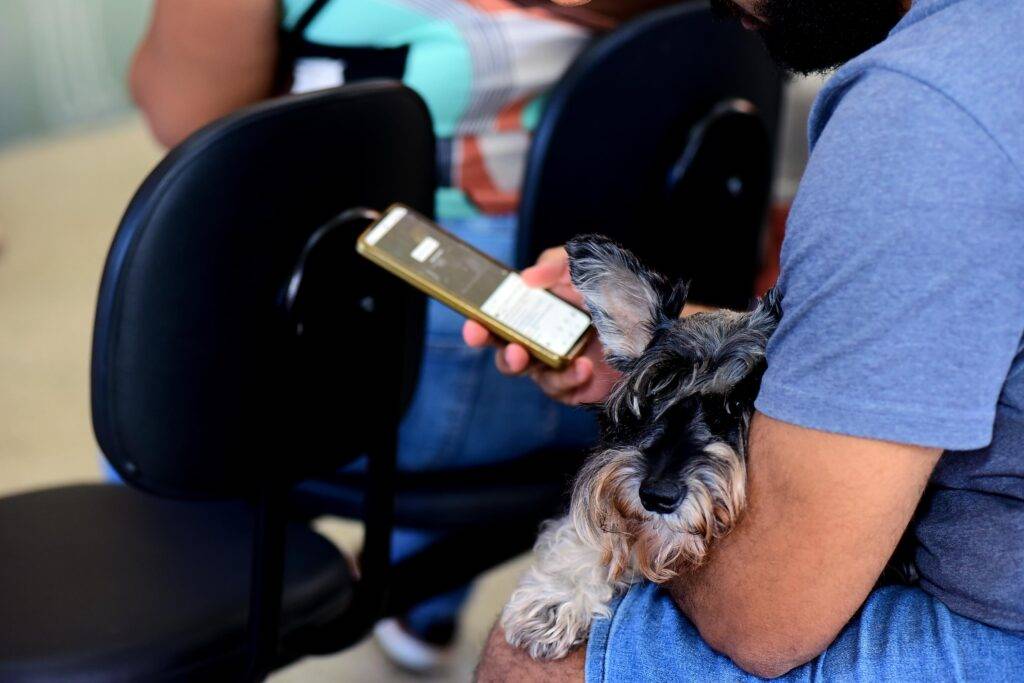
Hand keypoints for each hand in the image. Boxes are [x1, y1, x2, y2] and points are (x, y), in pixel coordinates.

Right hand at [462, 247, 619, 404]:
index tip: (474, 322)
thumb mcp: (588, 266)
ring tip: (538, 357)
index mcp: (539, 311)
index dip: (482, 323)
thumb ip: (558, 263)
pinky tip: (583, 366)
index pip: (501, 319)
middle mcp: (544, 339)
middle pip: (506, 350)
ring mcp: (559, 364)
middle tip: (503, 345)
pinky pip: (561, 389)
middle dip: (499, 349)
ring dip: (528, 365)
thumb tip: (527, 278)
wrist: (660, 326)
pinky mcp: (578, 387)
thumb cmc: (622, 294)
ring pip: (530, 373)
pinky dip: (568, 379)